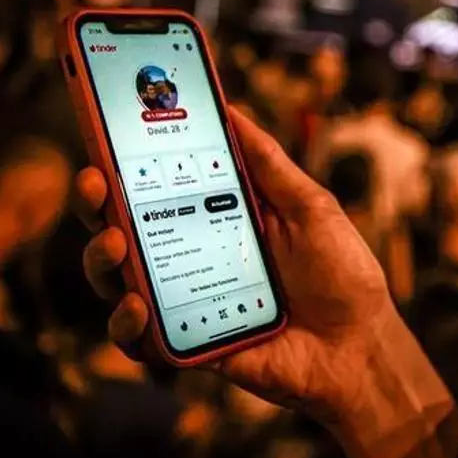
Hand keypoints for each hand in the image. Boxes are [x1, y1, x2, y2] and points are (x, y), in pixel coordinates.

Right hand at [76, 109, 451, 446]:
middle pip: (121, 227)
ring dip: (101, 259)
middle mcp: (193, 255)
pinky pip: (140, 338)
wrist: (360, 348)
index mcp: (218, 216)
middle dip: (96, 202)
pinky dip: (127, 323)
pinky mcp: (189, 344)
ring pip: (117, 281)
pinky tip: (139, 305)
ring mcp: (186, 301)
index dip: (123, 161)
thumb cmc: (342, 275)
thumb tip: (231, 110)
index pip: (157, 185)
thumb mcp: (310, 207)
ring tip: (117, 243)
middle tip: (96, 182)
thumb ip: (269, 164)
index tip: (103, 131)